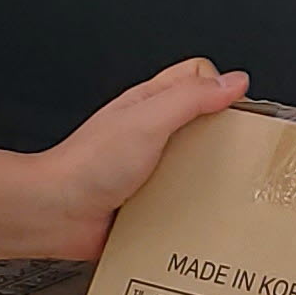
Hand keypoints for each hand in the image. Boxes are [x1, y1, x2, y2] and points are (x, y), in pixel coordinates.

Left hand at [33, 58, 249, 260]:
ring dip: (210, 178)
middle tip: (238, 152)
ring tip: (222, 186)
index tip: (239, 111)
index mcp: (150, 103)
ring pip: (198, 165)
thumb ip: (190, 98)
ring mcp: (151, 168)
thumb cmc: (86, 164)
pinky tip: (199, 216)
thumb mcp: (146, 120)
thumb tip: (233, 81)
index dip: (222, 87)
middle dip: (224, 136)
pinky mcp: (150, 202)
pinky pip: (183, 202)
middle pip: (204, 123)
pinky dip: (193, 210)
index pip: (199, 78)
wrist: (55, 213)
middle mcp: (151, 133)